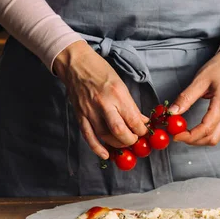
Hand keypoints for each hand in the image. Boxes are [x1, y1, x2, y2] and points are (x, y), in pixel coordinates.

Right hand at [53, 41, 148, 158]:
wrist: (75, 63)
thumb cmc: (100, 70)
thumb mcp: (120, 84)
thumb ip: (130, 105)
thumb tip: (141, 120)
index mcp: (117, 93)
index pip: (132, 119)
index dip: (141, 130)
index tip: (144, 132)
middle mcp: (103, 104)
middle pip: (119, 131)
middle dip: (130, 140)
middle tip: (135, 139)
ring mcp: (90, 111)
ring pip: (105, 136)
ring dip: (117, 144)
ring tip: (124, 143)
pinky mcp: (80, 115)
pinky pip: (88, 136)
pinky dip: (97, 148)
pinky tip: (105, 155)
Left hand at [168, 48, 219, 145]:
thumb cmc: (219, 68)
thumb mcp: (200, 80)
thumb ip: (186, 97)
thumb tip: (172, 112)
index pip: (206, 128)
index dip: (190, 135)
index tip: (176, 135)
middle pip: (211, 138)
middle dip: (193, 141)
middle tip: (177, 135)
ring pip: (215, 138)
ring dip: (199, 140)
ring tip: (184, 133)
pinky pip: (217, 132)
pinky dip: (204, 135)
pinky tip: (194, 129)